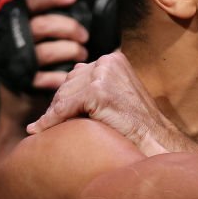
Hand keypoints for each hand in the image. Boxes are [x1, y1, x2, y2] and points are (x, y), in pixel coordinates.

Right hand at [0, 0, 87, 127]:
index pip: (32, 3)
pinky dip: (62, 77)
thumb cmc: (42, 63)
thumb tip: (84, 9)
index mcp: (17, 22)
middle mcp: (12, 37)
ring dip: (70, 52)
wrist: (22, 99)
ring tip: (82, 56)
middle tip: (84, 37)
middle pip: (42, 25)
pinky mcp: (21, 81)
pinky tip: (71, 76)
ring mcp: (16, 60)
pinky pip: (45, 77)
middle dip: (69, 29)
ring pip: (46, 51)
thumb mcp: (44, 38)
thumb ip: (56, 24)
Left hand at [26, 51, 197, 155]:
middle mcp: (107, 62)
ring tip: (42, 129)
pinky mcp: (98, 92)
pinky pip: (63, 108)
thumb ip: (99, 83)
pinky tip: (41, 131)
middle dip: (58, 105)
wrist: (156, 139)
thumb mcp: (121, 93)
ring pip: (63, 95)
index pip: (77, 74)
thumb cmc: (140, 123)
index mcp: (113, 59)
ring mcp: (103, 76)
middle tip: (48, 124)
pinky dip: (51, 121)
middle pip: (67, 83)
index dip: (67, 96)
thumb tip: (66, 85)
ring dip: (53, 114)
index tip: (58, 114)